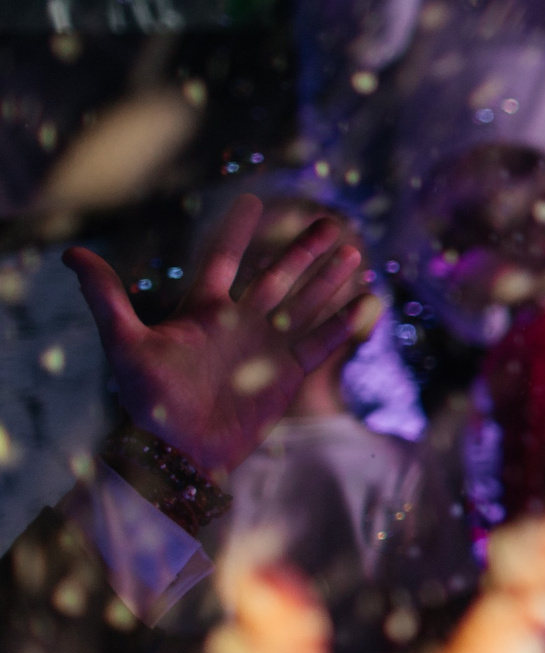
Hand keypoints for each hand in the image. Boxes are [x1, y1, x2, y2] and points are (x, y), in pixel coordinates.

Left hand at [66, 195, 380, 478]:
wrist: (182, 450)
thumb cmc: (148, 401)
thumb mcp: (124, 343)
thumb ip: (105, 296)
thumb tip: (71, 254)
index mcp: (204, 311)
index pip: (223, 259)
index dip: (238, 231)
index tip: (252, 201)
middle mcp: (241, 323)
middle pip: (278, 275)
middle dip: (303, 248)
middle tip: (328, 222)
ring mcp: (267, 346)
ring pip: (305, 302)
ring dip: (328, 278)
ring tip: (352, 252)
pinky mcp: (288, 372)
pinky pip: (322, 341)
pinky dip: (345, 322)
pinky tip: (366, 301)